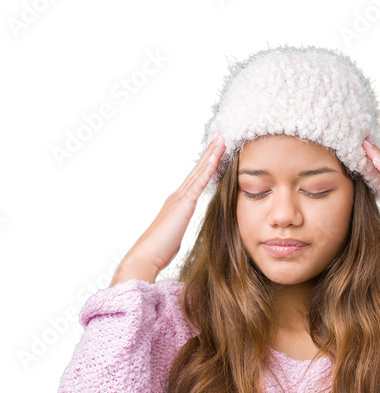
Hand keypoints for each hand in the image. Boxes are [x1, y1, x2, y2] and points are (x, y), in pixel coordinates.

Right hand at [112, 133, 225, 281]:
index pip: (194, 182)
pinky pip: (200, 181)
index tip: (214, 154)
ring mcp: (180, 198)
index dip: (204, 167)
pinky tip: (217, 156)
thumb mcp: (174, 237)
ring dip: (211, 154)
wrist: (147, 255)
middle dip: (209, 154)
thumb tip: (179, 231)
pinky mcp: (184, 203)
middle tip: (220, 137)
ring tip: (221, 140)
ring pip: (199, 171)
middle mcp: (177, 197)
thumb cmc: (159, 251)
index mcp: (176, 205)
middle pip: (197, 171)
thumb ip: (178, 229)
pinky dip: (209, 167)